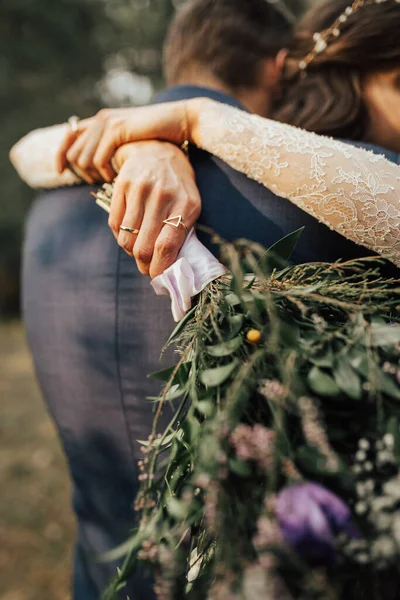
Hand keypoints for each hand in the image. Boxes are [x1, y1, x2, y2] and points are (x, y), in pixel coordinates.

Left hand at [56, 100, 201, 183]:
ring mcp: (108, 123)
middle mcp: (100, 119)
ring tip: (109, 180)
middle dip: (81, 171)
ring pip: (83, 158)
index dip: (60, 154)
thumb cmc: (158, 138)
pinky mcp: (117, 130)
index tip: (61, 171)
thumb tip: (96, 168)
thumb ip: (112, 150)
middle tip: (97, 182)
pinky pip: (98, 158)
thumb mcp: (129, 144)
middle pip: (72, 151)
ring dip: (93, 174)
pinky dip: (103, 171)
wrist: (179, 122)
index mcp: (101, 121)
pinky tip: (114, 176)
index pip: (68, 136)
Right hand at [108, 141, 200, 277]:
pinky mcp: (122, 185)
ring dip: (131, 251)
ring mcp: (140, 189)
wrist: (159, 149)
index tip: (157, 277)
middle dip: (144, 264)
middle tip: (146, 267)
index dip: (159, 268)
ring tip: (139, 247)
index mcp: (186, 205)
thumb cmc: (178, 186)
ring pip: (126, 239)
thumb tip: (167, 268)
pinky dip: (120, 235)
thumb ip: (181, 234)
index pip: (166, 246)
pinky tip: (129, 232)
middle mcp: (163, 195)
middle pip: (143, 247)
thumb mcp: (189, 206)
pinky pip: (113, 224)